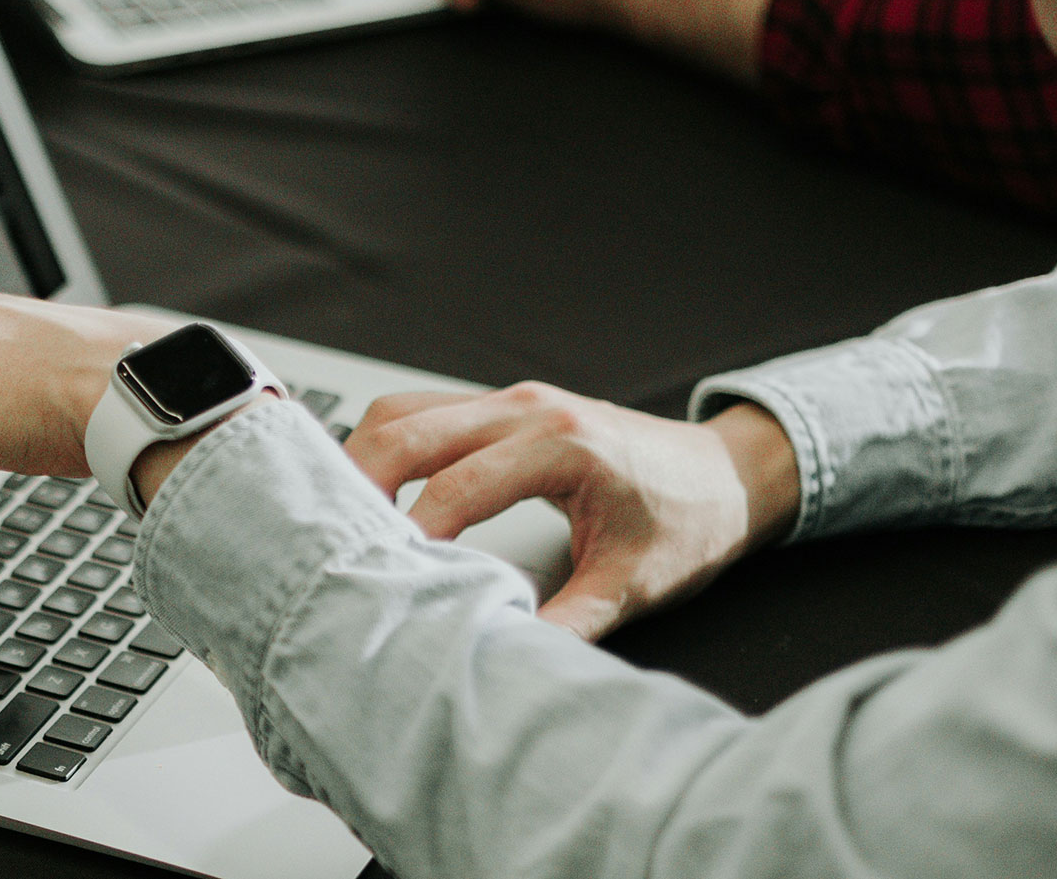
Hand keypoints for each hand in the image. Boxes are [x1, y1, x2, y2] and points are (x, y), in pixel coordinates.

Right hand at [343, 382, 799, 639]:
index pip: (458, 482)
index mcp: (561, 443)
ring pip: (406, 409)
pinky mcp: (502, 407)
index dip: (413, 530)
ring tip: (340, 515)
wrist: (728, 473)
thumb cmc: (689, 517)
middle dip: (359, 479)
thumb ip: (569, 621)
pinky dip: (388, 446)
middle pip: (410, 427)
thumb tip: (507, 656)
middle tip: (328, 537)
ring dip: (364, 455)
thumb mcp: (634, 582)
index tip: (382, 572)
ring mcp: (511, 400)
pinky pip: (423, 410)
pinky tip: (372, 489)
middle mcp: (526, 408)